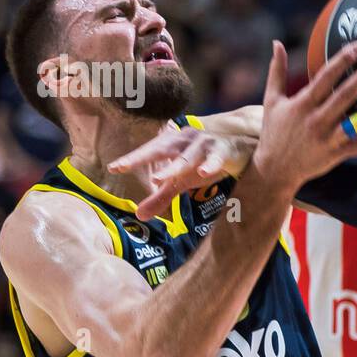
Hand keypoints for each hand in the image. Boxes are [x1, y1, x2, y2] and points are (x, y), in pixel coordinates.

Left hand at [110, 123, 253, 220]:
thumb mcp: (182, 180)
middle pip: (161, 148)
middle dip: (141, 156)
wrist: (244, 148)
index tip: (113, 168)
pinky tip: (204, 173)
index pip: (148, 151)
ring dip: (174, 167)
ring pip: (187, 157)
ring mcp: (205, 144)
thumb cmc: (207, 161)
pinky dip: (210, 165)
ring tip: (159, 179)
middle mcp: (186, 139)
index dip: (131, 159)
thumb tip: (139, 216)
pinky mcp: (224, 151)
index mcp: (172, 143)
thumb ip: (161, 196)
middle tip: (122, 166)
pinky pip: (215, 159)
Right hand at [253, 40, 356, 193]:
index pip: (325, 77)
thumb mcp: (271, 101)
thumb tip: (276, 43)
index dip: (342, 60)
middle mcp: (316, 119)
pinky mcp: (336, 155)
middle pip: (344, 96)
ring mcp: (328, 138)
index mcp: (302, 104)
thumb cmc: (274, 132)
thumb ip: (276, 71)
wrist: (275, 170)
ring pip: (356, 122)